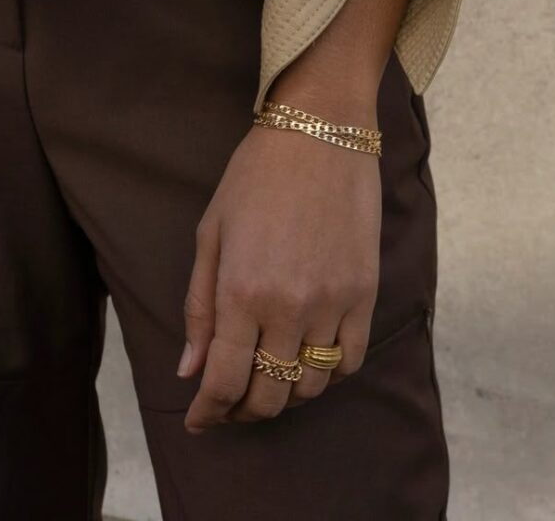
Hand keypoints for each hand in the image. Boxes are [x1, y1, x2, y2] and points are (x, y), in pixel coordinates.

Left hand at [178, 118, 381, 432]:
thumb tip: (189, 369)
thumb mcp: (211, 234)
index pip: (224, 383)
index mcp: (241, 292)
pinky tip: (309, 357)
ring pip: (311, 387)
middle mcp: (288, 308)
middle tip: (229, 401)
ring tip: (268, 379)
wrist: (320, 132)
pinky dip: (327, 372)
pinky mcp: (365, 293)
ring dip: (285, 395)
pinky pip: (350, 360)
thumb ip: (199, 306)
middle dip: (242, 411)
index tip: (198, 421)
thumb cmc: (255, 176)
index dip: (208, 413)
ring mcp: (333, 303)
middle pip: (268, 396)